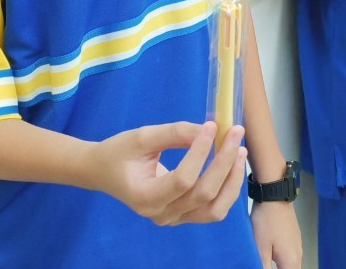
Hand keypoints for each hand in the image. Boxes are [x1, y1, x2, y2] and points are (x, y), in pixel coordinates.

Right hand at [93, 121, 247, 225]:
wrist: (104, 172)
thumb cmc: (120, 152)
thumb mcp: (142, 137)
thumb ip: (175, 133)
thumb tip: (209, 129)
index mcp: (144, 197)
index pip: (182, 180)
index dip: (200, 152)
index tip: (212, 125)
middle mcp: (161, 214)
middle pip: (203, 195)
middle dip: (224, 162)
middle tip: (236, 132)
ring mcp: (174, 219)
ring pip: (214, 209)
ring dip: (232, 180)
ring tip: (240, 150)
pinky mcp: (183, 215)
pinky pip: (213, 209)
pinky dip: (228, 188)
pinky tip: (232, 164)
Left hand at [251, 198, 302, 268]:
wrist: (274, 196)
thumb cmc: (266, 221)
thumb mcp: (260, 248)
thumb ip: (263, 267)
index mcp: (291, 260)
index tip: (266, 267)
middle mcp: (298, 254)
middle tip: (266, 265)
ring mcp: (298, 244)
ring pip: (292, 264)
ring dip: (282, 267)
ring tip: (268, 263)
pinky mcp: (295, 236)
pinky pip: (292, 255)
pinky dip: (284, 260)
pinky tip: (273, 255)